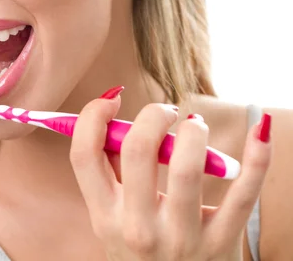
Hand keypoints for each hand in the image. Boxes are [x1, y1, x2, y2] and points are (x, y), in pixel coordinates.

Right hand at [69, 87, 271, 259]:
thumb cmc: (144, 251)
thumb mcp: (113, 221)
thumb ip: (111, 174)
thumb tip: (116, 121)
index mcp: (104, 216)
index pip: (84, 154)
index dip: (93, 116)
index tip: (112, 101)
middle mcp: (137, 228)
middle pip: (137, 149)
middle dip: (154, 115)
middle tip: (166, 112)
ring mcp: (181, 237)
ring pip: (186, 166)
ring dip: (194, 130)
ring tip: (195, 127)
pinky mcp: (221, 242)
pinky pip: (243, 193)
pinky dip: (256, 156)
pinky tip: (261, 129)